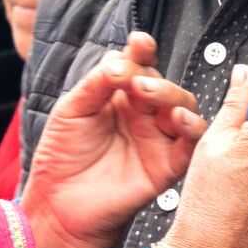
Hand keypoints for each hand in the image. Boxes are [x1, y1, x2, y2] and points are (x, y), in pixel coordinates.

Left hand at [22, 32, 207, 247]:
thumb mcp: (71, 111)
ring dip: (170, 96)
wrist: (57, 205)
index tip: (139, 43)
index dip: (142, 51)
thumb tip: (118, 61)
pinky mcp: (166, 166)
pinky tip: (177, 120)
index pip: (138, 65)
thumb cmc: (62, 156)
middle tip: (134, 81)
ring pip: (183, 107)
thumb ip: (95, 85)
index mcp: (120, 96)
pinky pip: (190, 144)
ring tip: (147, 94)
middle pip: (163, 84)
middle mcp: (143, 113)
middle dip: (152, 77)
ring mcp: (156, 138)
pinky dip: (191, 129)